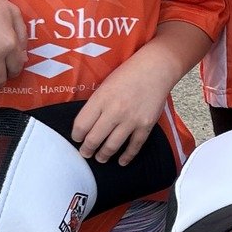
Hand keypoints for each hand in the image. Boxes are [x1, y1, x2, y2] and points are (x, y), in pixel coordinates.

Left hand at [70, 49, 172, 164]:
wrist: (155, 69)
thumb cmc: (128, 74)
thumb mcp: (105, 85)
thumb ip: (96, 104)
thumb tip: (87, 125)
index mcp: (100, 99)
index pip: (81, 125)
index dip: (76, 136)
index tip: (77, 139)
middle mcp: (114, 111)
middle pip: (94, 139)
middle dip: (87, 150)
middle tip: (85, 153)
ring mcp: (131, 120)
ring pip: (112, 146)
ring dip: (103, 155)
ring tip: (100, 158)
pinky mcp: (145, 126)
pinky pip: (134, 147)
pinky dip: (127, 156)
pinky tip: (121, 161)